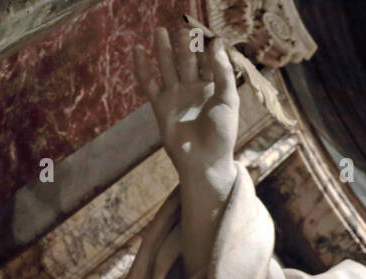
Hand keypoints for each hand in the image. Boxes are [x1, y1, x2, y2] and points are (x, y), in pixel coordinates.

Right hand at [134, 27, 238, 193]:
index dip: (207, 48)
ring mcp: (176, 97)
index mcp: (213, 89)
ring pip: (167, 67)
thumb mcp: (228, 99)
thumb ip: (222, 71)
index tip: (207, 35)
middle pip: (187, 61)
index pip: (209, 62)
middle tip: (184, 31)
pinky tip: (137, 50)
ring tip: (160, 31)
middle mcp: (194, 90)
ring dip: (163, 50)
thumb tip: (216, 42)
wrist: (203, 161)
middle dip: (185, 46)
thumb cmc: (221, 133)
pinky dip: (142, 67)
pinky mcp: (161, 106)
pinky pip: (149, 83)